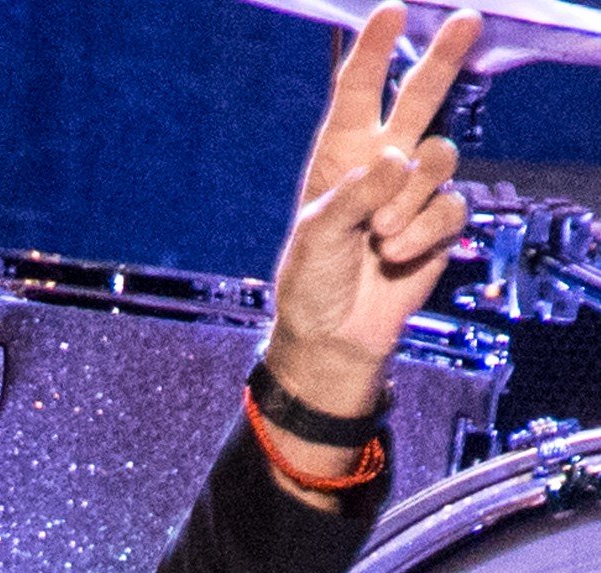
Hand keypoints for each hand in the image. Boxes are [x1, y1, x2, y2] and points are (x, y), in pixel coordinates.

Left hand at [266, 5, 479, 419]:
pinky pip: (450, 206)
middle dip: (442, 59)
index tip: (391, 11)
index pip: (356, 95)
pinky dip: (424, 231)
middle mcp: (381, 164)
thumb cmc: (311, 284)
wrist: (333, 336)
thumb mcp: (316, 237)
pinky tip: (397, 255)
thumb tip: (397, 159)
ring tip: (379, 235)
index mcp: (340, 158)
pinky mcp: (439, 221)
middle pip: (419, 98)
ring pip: (438, 158)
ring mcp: (413, 191)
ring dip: (409, 198)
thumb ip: (353, 195)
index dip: (374, 52)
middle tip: (465, 21)